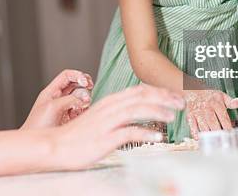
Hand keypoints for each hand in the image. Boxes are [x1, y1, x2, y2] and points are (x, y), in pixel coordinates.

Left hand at [22, 69, 93, 129]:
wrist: (37, 146)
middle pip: (76, 85)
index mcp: (51, 92)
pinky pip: (83, 110)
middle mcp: (59, 99)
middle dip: (84, 85)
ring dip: (85, 99)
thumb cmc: (38, 126)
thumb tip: (84, 99)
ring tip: (82, 105)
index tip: (84, 81)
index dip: (77, 75)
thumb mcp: (53, 107)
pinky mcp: (71, 119)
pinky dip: (85, 110)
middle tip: (89, 88)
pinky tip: (82, 114)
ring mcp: (66, 109)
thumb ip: (70, 99)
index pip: (67, 76)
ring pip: (81, 97)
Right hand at [48, 84, 185, 170]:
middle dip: (163, 98)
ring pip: (136, 111)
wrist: (55, 146)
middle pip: (141, 97)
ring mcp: (107, 123)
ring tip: (173, 117)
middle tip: (182, 103)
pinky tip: (157, 137)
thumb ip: (119, 112)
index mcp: (110, 102)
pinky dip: (145, 133)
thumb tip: (140, 111)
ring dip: (157, 112)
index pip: (139, 90)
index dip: (159, 91)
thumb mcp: (101, 118)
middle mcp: (109, 108)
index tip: (175, 95)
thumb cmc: (79, 134)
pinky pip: (128, 134)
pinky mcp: (104, 139)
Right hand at [184, 90, 237, 138]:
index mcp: (216, 104)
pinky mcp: (190, 115)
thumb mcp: (221, 96)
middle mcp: (207, 108)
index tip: (230, 134)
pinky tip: (199, 138)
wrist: (192, 90)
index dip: (227, 126)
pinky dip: (195, 132)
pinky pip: (192, 125)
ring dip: (208, 134)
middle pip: (213, 122)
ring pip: (203, 125)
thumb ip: (231, 101)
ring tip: (213, 142)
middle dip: (218, 132)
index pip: (223, 117)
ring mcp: (198, 112)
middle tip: (222, 141)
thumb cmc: (208, 96)